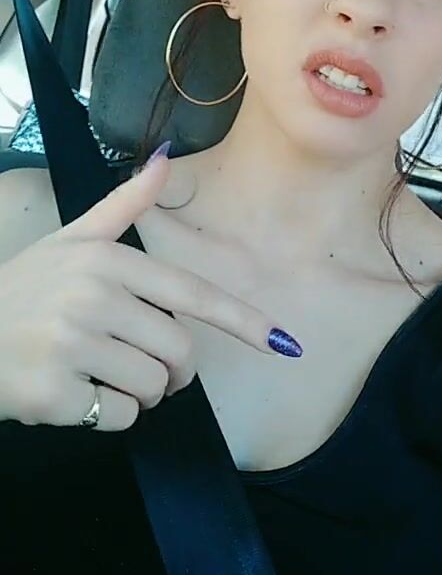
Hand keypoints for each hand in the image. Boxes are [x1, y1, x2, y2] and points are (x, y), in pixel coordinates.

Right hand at [0, 150, 301, 430]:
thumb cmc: (25, 289)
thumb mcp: (72, 239)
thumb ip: (124, 205)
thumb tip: (164, 157)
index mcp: (108, 261)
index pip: (191, 294)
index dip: (242, 320)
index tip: (283, 343)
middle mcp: (94, 299)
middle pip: (180, 352)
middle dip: (172, 368)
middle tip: (140, 362)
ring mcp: (73, 346)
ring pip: (153, 387)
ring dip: (140, 392)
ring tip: (101, 372)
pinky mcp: (56, 394)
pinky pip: (121, 417)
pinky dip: (109, 415)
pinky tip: (77, 393)